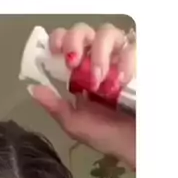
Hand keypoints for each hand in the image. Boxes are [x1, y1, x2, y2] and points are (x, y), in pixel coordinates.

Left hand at [29, 23, 135, 166]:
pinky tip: (122, 80)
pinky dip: (125, 60)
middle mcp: (99, 58)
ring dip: (99, 52)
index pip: (66, 41)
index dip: (59, 38)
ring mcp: (121, 58)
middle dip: (76, 40)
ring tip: (99, 79)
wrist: (138, 146)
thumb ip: (55, 106)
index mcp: (80, 70)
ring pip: (109, 33)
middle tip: (74, 63)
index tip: (55, 51)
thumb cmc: (107, 135)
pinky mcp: (143, 63)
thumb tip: (34, 88)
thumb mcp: (75, 124)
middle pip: (85, 30)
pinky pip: (133, 48)